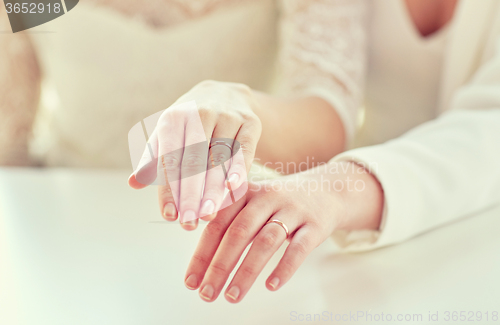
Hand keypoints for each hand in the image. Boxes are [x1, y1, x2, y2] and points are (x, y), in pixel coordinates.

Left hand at [128, 80, 261, 229]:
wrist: (226, 94)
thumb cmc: (191, 123)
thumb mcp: (169, 134)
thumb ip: (153, 159)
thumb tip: (134, 183)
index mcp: (174, 117)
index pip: (169, 160)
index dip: (169, 189)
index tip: (169, 216)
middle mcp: (200, 113)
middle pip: (194, 161)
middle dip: (190, 195)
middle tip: (188, 223)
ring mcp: (227, 116)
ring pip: (218, 159)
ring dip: (213, 190)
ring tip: (207, 215)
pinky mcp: (250, 122)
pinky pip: (244, 150)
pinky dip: (238, 170)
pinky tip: (232, 189)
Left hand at [183, 162, 383, 302]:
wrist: (328, 190)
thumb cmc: (281, 203)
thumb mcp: (254, 201)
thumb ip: (228, 220)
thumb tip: (201, 259)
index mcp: (246, 192)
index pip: (218, 223)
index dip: (202, 253)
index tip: (191, 280)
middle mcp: (267, 197)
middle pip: (239, 232)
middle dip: (219, 265)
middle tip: (207, 293)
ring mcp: (292, 210)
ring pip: (266, 242)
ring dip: (246, 271)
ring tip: (232, 296)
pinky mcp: (315, 225)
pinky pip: (299, 248)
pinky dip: (284, 268)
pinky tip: (271, 286)